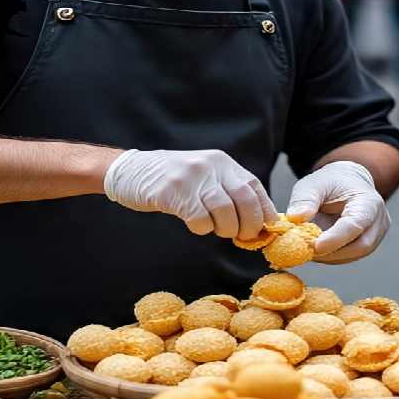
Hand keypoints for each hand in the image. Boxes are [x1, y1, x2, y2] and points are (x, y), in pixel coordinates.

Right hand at [103, 149, 276, 239]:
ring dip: (226, 229)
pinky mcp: (173, 192)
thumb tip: (257, 220)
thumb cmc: (172, 179)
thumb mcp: (205, 176)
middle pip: (245, 200)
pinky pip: (200, 219)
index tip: (267, 229)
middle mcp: (211, 166)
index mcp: (223, 162)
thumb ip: (228, 191)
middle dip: (250, 224)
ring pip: (225, 211)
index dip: (265, 210)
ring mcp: (192, 178)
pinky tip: (195, 225)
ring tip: (217, 230)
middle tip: (243, 236)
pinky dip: (203, 229)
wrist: (131, 169)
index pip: (254, 186)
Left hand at [287, 161, 388, 263]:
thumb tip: (295, 218)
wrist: (347, 183)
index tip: (315, 246)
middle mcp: (378, 220)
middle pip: (360, 246)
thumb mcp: (313, 184)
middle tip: (306, 250)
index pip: (356, 224)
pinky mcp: (368, 244)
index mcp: (368, 201)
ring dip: (330, 256)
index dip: (336, 238)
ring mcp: (376, 234)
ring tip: (308, 247)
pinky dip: (332, 256)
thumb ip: (304, 199)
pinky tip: (316, 249)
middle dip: (332, 252)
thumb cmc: (331, 182)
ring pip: (355, 254)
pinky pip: (350, 256)